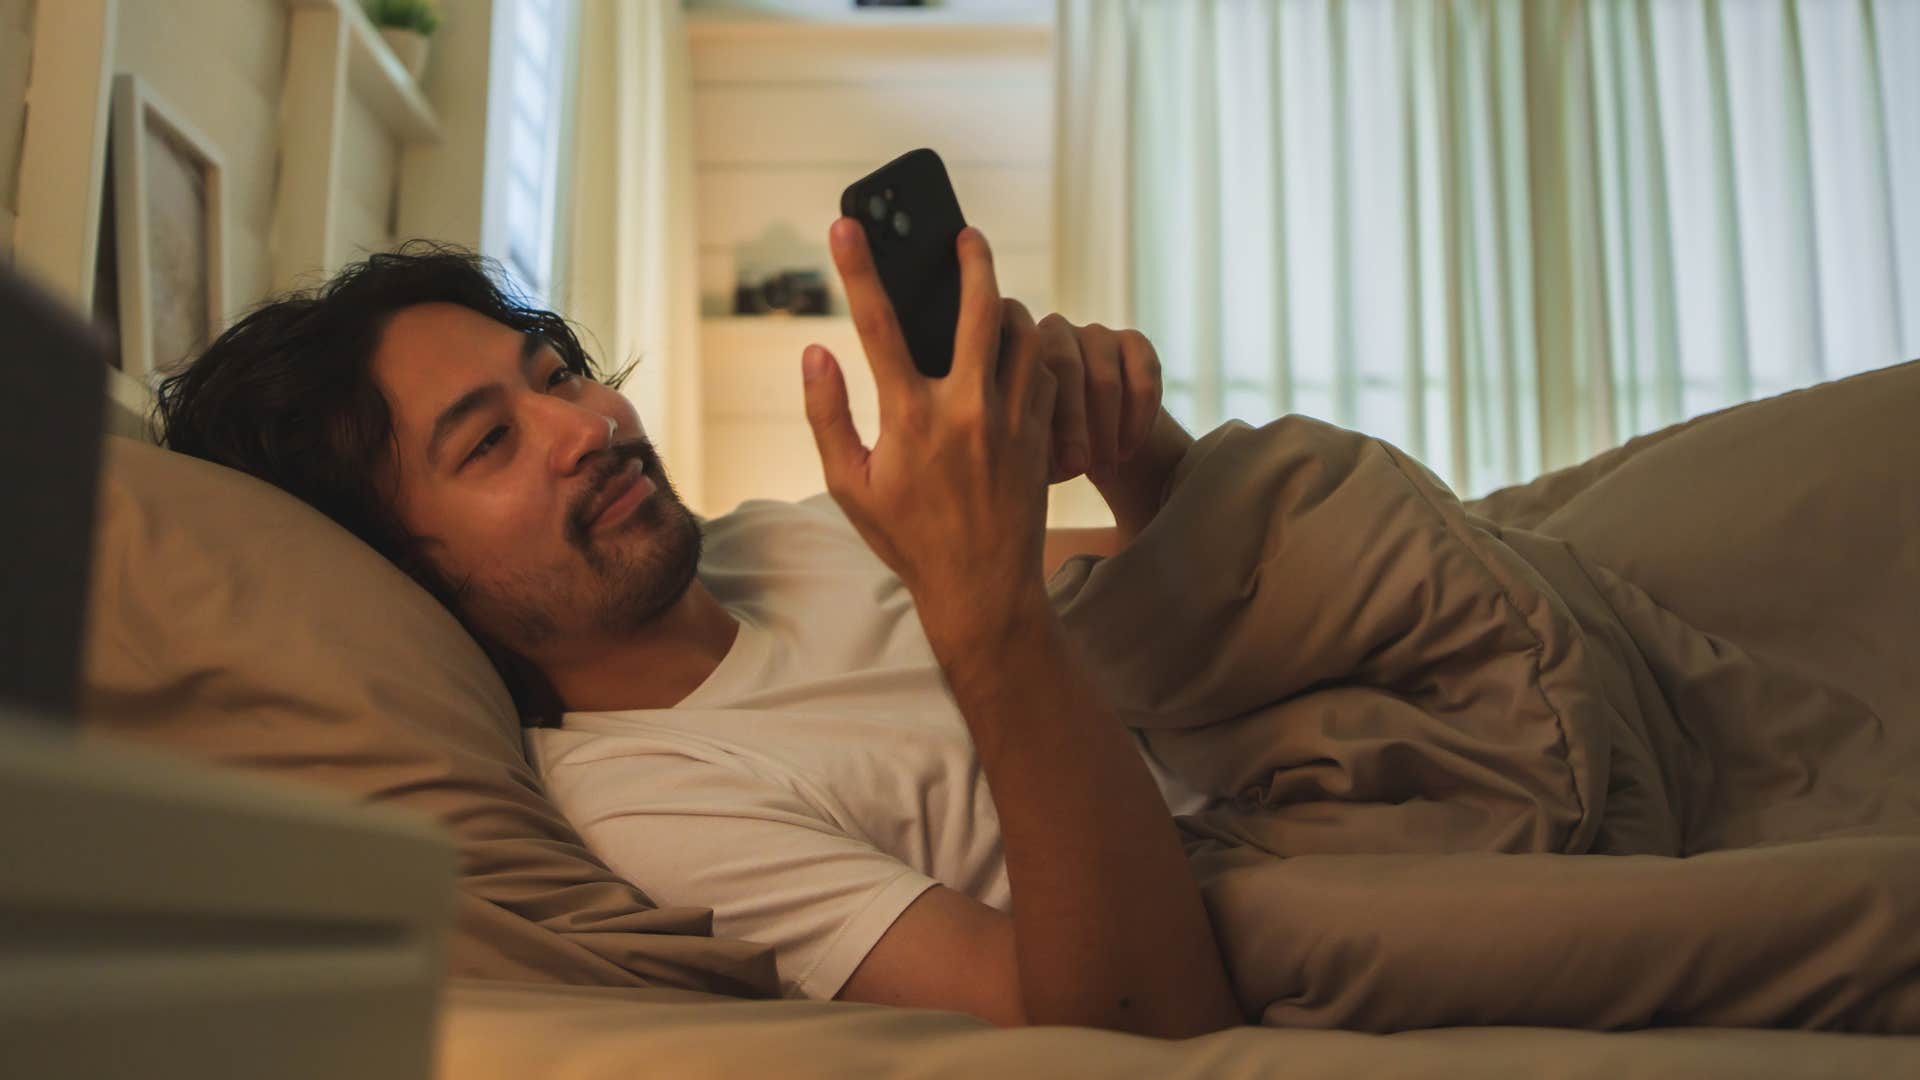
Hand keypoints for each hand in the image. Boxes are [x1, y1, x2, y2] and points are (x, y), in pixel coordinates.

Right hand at [801, 218, 1058, 638]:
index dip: (858, 267)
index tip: (846, 225)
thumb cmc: (907, 539)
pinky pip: (1043, 370)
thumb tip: (815, 352)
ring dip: (1004, 306)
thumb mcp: (849, 486)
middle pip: (978, 308)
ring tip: (988, 300)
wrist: (983, 588)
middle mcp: (965, 410)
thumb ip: (827, 415)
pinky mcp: (1041, 435)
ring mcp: (1011, 420)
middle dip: (972, 259)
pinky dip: (1028, 353)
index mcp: (909, 419)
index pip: (877, 324)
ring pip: (1022, 332)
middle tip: (965, 235)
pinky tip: (1011, 357)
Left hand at [1028, 314, 1164, 484]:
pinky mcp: (1135, 342)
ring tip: (1105, 471)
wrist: (1093, 437)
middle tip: (1082, 469)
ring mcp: (1097, 334)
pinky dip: (1138, 421)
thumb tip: (1018, 459)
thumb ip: (1020, 443)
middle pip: (1068, 369)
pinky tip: (1127, 452)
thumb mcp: (1029, 446)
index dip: (1052, 424)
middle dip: (1077, 426)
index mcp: (1020, 352)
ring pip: (1106, 380)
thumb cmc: (1047, 445)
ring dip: (1108, 432)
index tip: (1067, 468)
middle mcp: (1056, 331)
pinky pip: (1143, 380)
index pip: (1033, 377)